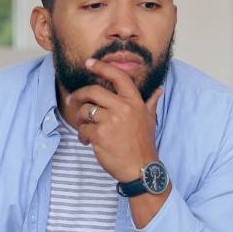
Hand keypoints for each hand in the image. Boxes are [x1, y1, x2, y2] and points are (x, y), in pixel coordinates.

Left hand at [67, 58, 164, 183]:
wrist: (141, 169)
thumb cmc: (144, 144)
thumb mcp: (150, 120)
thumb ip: (151, 103)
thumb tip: (159, 90)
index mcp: (134, 102)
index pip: (118, 76)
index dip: (101, 67)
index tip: (89, 63)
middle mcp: (123, 108)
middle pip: (93, 91)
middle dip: (79, 95)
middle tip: (72, 100)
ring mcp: (111, 121)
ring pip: (85, 111)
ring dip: (80, 120)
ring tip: (85, 128)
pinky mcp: (100, 135)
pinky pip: (83, 129)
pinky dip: (82, 135)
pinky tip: (88, 142)